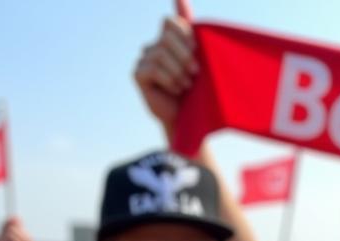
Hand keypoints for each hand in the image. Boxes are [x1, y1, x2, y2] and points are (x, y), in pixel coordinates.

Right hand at [134, 14, 197, 136]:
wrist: (188, 119)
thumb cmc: (197, 91)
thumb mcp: (200, 62)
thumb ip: (194, 37)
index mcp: (169, 40)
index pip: (170, 22)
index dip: (184, 34)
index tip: (196, 50)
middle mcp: (154, 46)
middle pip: (166, 36)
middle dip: (184, 54)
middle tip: (196, 72)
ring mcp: (145, 59)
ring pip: (161, 53)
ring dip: (178, 70)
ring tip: (187, 85)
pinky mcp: (138, 74)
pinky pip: (154, 68)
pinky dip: (169, 79)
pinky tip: (176, 89)